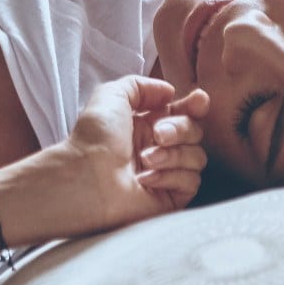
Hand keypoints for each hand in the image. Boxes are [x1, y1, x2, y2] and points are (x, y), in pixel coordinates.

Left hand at [64, 76, 209, 232]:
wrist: (86, 177)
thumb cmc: (93, 139)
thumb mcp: (113, 95)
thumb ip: (142, 85)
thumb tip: (170, 93)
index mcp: (147, 125)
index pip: (185, 113)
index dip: (195, 106)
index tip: (197, 101)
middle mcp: (159, 149)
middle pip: (195, 132)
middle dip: (180, 128)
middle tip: (158, 133)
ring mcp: (165, 175)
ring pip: (197, 157)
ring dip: (173, 154)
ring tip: (145, 159)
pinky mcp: (169, 198)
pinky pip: (191, 182)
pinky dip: (171, 176)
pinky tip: (146, 179)